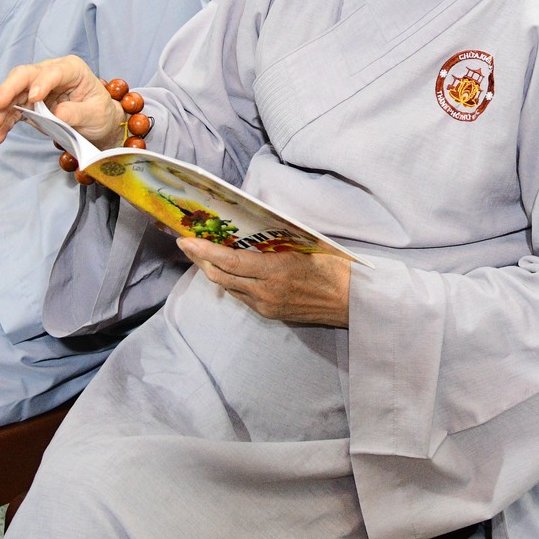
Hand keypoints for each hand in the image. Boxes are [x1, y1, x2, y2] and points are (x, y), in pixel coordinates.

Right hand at [0, 55, 126, 149]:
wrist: (95, 122)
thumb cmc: (99, 112)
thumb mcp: (96, 114)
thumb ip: (77, 113)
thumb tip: (58, 114)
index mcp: (71, 69)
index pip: (53, 71)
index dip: (42, 82)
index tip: (34, 98)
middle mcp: (50, 73)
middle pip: (25, 75)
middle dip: (9, 89)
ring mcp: (37, 86)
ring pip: (13, 93)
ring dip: (1, 109)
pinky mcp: (29, 103)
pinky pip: (13, 110)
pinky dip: (4, 122)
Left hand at [178, 238, 351, 326]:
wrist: (352, 302)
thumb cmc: (334, 267)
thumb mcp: (306, 246)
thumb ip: (277, 239)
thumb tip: (252, 224)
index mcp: (275, 272)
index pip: (229, 261)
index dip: (204, 251)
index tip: (186, 240)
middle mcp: (265, 292)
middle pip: (220, 276)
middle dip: (200, 259)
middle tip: (186, 243)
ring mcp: (265, 306)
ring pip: (227, 287)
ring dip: (212, 270)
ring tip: (201, 253)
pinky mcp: (269, 313)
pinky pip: (240, 295)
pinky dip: (228, 280)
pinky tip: (225, 269)